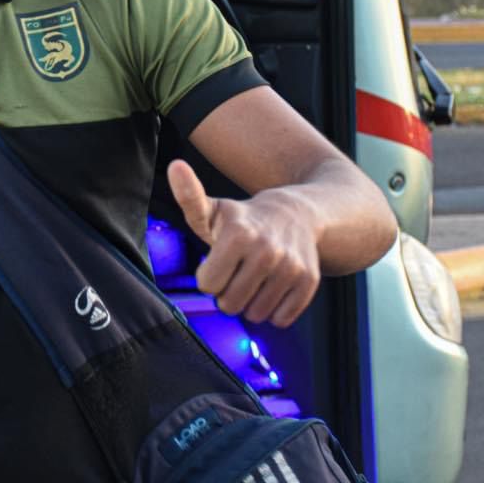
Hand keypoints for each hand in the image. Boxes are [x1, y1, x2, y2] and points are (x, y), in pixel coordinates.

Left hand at [167, 159, 320, 327]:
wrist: (295, 214)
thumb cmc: (243, 219)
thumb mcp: (214, 210)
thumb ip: (189, 197)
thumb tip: (174, 165)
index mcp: (238, 234)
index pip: (207, 285)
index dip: (209, 276)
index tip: (218, 261)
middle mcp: (266, 250)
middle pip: (229, 304)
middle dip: (228, 292)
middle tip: (237, 271)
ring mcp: (290, 266)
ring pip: (256, 315)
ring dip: (251, 302)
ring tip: (255, 277)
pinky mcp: (309, 281)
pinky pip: (281, 319)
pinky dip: (275, 310)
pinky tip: (274, 285)